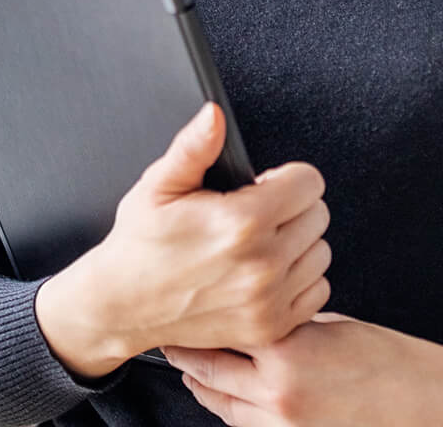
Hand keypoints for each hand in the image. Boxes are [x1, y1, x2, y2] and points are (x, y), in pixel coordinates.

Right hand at [38, 103, 331, 374]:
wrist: (122, 306)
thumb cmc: (140, 245)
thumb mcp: (159, 186)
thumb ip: (194, 147)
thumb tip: (214, 115)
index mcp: (240, 223)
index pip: (309, 183)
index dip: (285, 178)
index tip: (263, 187)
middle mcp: (261, 265)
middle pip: (318, 215)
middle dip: (292, 208)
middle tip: (256, 216)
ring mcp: (268, 301)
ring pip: (320, 252)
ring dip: (298, 244)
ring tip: (260, 244)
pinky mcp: (270, 327)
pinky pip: (318, 291)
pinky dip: (299, 280)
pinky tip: (267, 273)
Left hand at [163, 313, 442, 425]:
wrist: (425, 404)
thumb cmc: (391, 363)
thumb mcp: (334, 326)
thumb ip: (292, 324)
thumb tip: (266, 318)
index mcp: (287, 348)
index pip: (225, 329)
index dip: (200, 318)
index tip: (186, 307)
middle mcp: (276, 389)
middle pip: (209, 370)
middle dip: (186, 353)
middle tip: (170, 337)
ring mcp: (281, 424)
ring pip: (221, 405)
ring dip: (202, 384)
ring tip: (189, 367)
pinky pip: (245, 426)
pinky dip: (230, 410)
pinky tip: (224, 397)